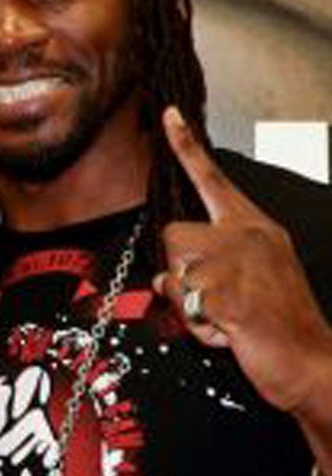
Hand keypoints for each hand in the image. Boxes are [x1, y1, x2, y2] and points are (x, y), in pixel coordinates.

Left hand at [154, 106, 331, 416]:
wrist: (311, 360)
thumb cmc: (277, 324)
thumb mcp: (246, 281)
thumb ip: (208, 265)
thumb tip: (165, 273)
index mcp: (255, 227)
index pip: (214, 179)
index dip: (187, 146)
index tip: (169, 114)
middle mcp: (247, 236)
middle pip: (172, 234)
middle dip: (179, 272)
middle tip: (216, 299)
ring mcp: (237, 262)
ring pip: (170, 271)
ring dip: (187, 305)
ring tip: (225, 318)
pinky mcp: (226, 292)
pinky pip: (180, 304)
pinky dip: (196, 327)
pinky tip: (228, 332)